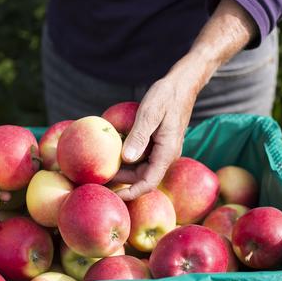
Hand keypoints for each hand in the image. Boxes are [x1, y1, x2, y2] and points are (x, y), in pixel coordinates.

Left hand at [113, 58, 201, 200]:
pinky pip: (142, 157)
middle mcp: (166, 155)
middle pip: (142, 178)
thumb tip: (126, 159)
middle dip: (122, 181)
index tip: (112, 195)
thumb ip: (138, 136)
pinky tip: (113, 152)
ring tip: (102, 167)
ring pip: (141, 168)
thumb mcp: (150, 113)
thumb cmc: (166, 96)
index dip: (130, 192)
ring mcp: (163, 150)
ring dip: (124, 170)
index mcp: (167, 152)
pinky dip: (127, 158)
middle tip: (99, 178)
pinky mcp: (158, 144)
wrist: (182, 84)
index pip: (149, 183)